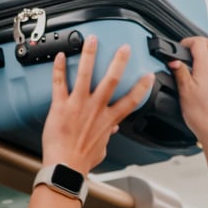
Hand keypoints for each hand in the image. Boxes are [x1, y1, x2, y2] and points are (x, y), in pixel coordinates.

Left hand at [41, 36, 155, 174]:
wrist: (65, 167)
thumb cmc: (82, 161)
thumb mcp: (101, 149)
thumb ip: (107, 136)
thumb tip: (112, 131)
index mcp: (108, 120)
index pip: (131, 100)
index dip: (142, 87)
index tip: (148, 76)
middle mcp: (95, 109)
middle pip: (112, 80)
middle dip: (119, 62)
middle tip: (124, 48)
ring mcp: (78, 105)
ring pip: (86, 74)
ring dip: (89, 55)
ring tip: (92, 40)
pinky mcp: (60, 106)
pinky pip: (59, 83)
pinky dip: (59, 68)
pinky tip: (60, 56)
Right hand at [168, 37, 207, 141]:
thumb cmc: (198, 111)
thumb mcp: (184, 89)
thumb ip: (179, 71)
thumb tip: (173, 60)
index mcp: (204, 69)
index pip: (199, 44)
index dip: (188, 41)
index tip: (179, 47)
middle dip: (199, 41)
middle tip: (187, 46)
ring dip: (205, 50)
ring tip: (192, 53)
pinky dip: (206, 62)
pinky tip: (197, 68)